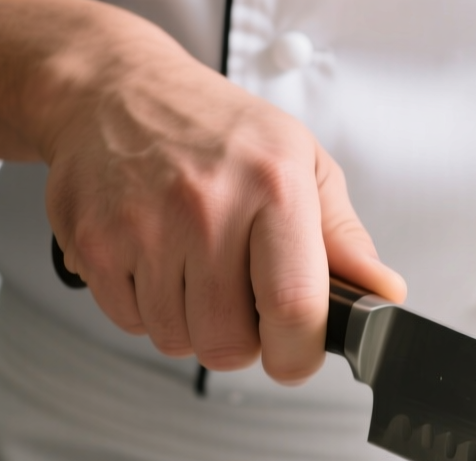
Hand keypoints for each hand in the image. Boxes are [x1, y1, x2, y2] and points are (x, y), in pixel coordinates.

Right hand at [0, 0, 405, 383]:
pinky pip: (130, 322)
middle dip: (241, 341)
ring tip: (195, 269)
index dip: (299, 355)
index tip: (296, 357)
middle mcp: (207, 205)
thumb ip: (344, 238)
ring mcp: (144, 226)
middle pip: (228, 342)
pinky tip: (157, 262)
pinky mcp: (93, 244)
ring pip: (176, 340)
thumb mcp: (301, 164)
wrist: (114, 89)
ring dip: (191, 323)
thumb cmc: (215, 129)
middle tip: (240, 301)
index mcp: (274, 185)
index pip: (295, 308)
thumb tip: (382, 292)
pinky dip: (146, 308)